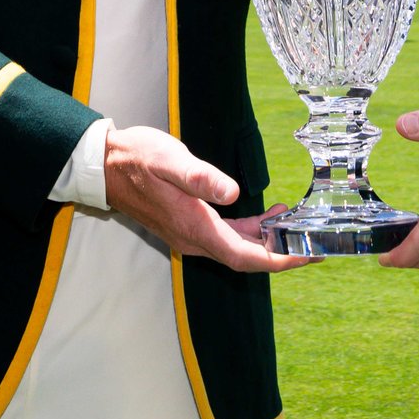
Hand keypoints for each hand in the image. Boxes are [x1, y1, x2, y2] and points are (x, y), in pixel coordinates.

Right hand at [100, 126, 310, 272]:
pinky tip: (267, 216)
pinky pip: (227, 237)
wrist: (105, 165)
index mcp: (194, 228)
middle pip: (246, 258)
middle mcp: (194, 239)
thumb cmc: (137, 158)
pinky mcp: (188, 224)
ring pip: (237, 248)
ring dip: (268, 242)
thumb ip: (201, 178)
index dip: (278, 260)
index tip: (306, 255)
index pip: (245, 256)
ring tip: (297, 226)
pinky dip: (251, 231)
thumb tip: (234, 193)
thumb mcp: (170, 161)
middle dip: (282, 254)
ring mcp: (190, 234)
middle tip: (314, 244)